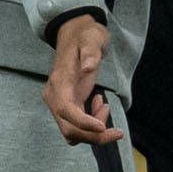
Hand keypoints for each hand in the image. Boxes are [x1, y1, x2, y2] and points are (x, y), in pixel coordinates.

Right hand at [44, 12, 121, 145]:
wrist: (76, 36)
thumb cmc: (85, 37)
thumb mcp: (92, 38)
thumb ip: (90, 51)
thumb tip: (89, 67)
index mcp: (59, 83)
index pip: (65, 110)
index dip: (83, 122)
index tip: (103, 127)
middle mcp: (54, 97)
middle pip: (68, 129)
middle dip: (93, 136)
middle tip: (118, 132)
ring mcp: (59, 103)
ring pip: (72, 132)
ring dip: (93, 132)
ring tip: (105, 106)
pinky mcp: (67, 106)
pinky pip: (77, 126)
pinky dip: (92, 124)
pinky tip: (101, 105)